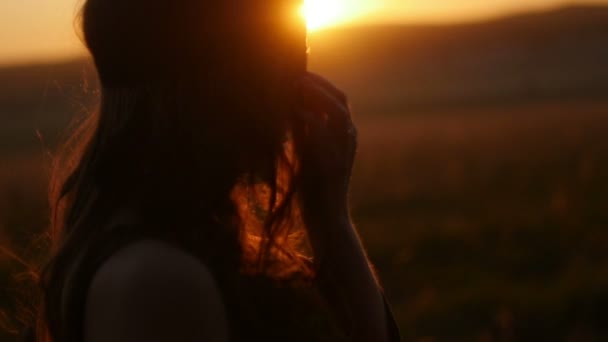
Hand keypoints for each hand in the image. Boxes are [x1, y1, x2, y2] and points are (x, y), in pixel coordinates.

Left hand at [292, 73, 356, 226]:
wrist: (326, 219)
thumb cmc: (313, 187)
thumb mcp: (307, 154)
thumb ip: (302, 132)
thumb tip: (286, 108)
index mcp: (344, 135)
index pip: (337, 99)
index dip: (320, 83)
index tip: (298, 71)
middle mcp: (348, 139)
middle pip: (340, 99)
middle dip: (319, 83)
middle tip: (296, 73)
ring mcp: (344, 151)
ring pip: (337, 111)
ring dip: (316, 95)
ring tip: (295, 85)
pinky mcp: (333, 163)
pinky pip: (324, 133)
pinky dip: (308, 118)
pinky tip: (292, 111)